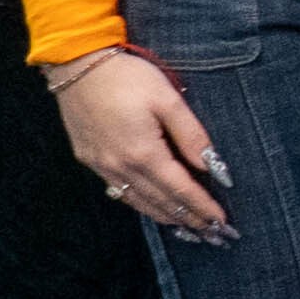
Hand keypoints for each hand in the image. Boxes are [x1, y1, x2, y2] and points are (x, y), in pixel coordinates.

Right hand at [56, 49, 231, 242]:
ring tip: (189, 227)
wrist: (77, 65)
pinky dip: (141, 204)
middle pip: (160, 203)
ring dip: (166, 217)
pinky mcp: (90, 159)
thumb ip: (191, 135)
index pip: (180, 190)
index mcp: (142, 153)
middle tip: (213, 234)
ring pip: (138, 202)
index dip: (202, 207)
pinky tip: (153, 206)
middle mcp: (119, 166)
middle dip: (189, 219)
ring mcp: (101, 165)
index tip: (222, 222)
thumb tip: (212, 166)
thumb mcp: (168, 99)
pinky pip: (120, 192)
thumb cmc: (127, 77)